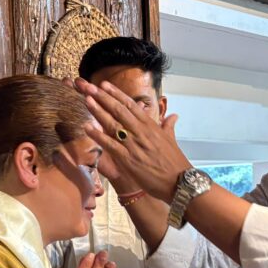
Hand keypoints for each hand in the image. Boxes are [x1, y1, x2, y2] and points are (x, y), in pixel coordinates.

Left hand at [75, 78, 191, 200]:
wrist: (180, 183)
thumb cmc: (175, 163)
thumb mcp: (172, 140)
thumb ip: (168, 126)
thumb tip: (173, 115)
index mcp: (151, 126)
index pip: (131, 106)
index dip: (117, 94)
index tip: (105, 85)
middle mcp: (142, 132)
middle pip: (119, 110)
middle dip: (104, 98)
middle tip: (89, 87)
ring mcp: (135, 145)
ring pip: (113, 124)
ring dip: (99, 112)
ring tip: (87, 100)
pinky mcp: (129, 160)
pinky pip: (110, 145)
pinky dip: (98, 136)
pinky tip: (87, 128)